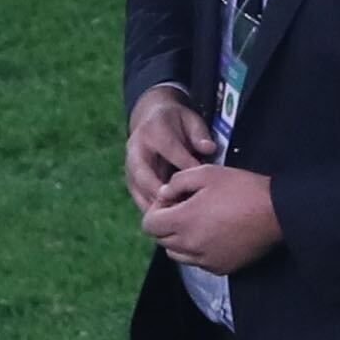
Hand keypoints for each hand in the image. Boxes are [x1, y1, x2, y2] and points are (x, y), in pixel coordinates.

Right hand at [125, 87, 217, 215]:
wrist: (150, 118)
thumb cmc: (176, 122)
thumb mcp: (190, 120)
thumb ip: (199, 134)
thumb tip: (209, 149)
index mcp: (154, 130)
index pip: (169, 149)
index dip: (185, 164)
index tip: (200, 179)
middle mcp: (136, 148)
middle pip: (143, 173)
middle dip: (159, 192)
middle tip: (178, 207)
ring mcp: (129, 165)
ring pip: (137, 190)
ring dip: (153, 206)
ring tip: (173, 219)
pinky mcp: (130, 179)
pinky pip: (137, 198)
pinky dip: (150, 210)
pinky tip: (167, 221)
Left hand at [145, 163, 281, 273]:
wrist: (277, 213)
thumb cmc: (242, 189)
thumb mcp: (207, 173)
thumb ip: (177, 182)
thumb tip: (164, 194)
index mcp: (184, 221)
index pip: (149, 225)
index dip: (155, 210)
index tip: (172, 199)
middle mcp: (191, 246)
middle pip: (161, 241)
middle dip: (166, 223)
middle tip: (185, 207)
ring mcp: (206, 260)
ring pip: (177, 254)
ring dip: (179, 239)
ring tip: (198, 221)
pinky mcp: (221, 268)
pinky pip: (198, 262)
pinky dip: (198, 250)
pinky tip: (214, 233)